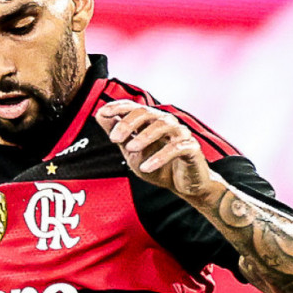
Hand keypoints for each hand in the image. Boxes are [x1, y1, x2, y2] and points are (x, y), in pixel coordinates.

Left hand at [95, 99, 215, 203]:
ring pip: (163, 125)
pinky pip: (176, 148)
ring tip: (130, 149)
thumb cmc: (158, 166)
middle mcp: (167, 122)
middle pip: (147, 113)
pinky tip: (147, 167)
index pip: (134, 107)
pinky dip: (160, 157)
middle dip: (127, 123)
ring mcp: (181, 133)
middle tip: (113, 138)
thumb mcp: (132, 151)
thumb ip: (119, 134)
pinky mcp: (192, 148)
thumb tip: (100, 114)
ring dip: (144, 136)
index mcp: (152, 121)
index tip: (103, 112)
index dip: (118, 107)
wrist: (182, 185)